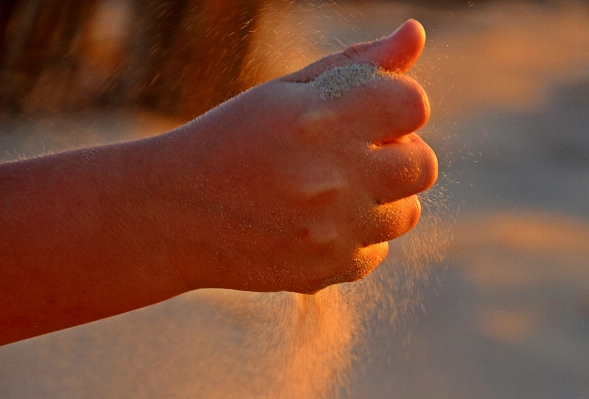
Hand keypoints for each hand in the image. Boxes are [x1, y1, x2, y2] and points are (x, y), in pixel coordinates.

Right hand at [167, 19, 436, 292]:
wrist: (175, 214)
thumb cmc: (230, 140)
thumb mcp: (286, 91)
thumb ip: (357, 64)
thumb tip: (416, 33)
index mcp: (320, 120)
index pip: (412, 105)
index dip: (396, 104)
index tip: (371, 111)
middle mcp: (332, 179)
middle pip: (423, 165)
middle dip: (400, 153)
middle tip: (355, 152)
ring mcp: (330, 233)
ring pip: (407, 213)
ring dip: (382, 197)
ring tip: (335, 189)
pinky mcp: (324, 271)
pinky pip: (375, 252)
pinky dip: (358, 237)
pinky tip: (318, 223)